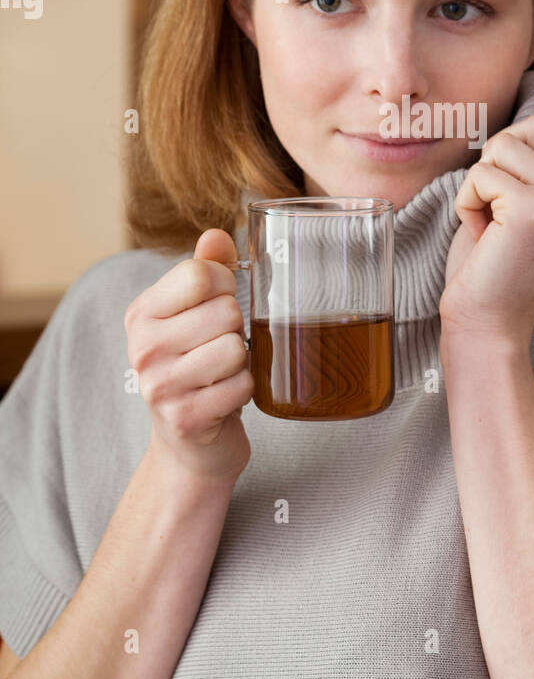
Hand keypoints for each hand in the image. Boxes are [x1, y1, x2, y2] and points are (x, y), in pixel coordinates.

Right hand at [124, 228, 253, 484]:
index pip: (199, 274)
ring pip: (235, 348)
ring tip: (224, 373)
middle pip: (225, 310)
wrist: (190, 443)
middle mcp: (142, 347)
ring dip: (242, 362)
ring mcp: (159, 386)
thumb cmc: (198, 367)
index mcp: (142, 314)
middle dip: (237, 328)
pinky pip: (242, 385)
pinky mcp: (184, 418)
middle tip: (221, 347)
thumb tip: (216, 234)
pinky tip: (227, 398)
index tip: (219, 304)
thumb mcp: (195, 314)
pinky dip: (246, 390)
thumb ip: (206, 269)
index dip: (226, 284)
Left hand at [439, 93, 533, 348]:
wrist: (487, 324)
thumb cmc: (496, 263)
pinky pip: (482, 173)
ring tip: (489, 220)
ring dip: (480, 180)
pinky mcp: (531, 209)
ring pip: (504, 142)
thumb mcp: (531, 204)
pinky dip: (467, 200)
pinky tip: (479, 232)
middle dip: (502, 153)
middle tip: (499, 202)